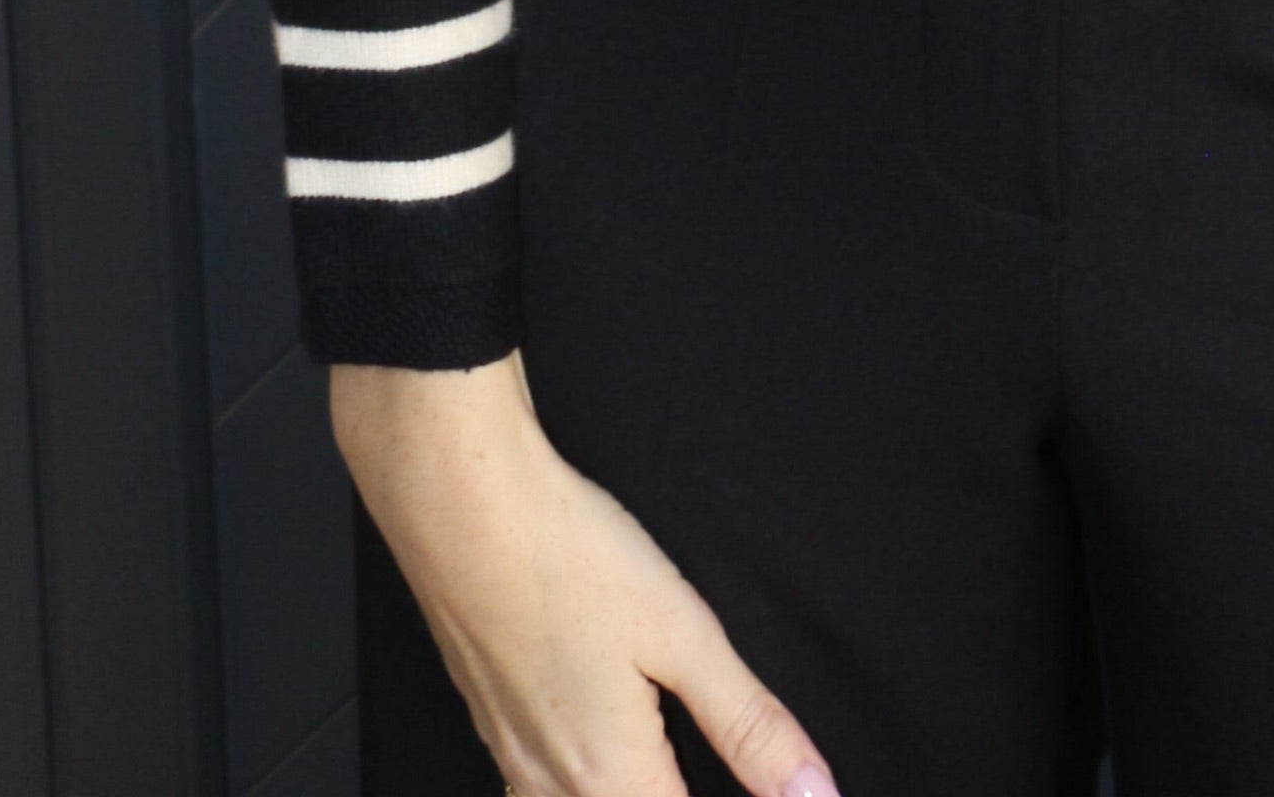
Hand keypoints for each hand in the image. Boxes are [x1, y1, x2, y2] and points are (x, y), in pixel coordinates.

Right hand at [334, 355, 838, 796]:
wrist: (459, 505)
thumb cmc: (567, 558)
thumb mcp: (684, 634)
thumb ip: (750, 725)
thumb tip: (815, 794)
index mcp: (612, 779)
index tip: (771, 794)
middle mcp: (555, 788)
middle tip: (713, 771)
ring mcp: (512, 759)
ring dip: (625, 794)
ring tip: (656, 766)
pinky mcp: (490, 724)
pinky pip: (536, 794)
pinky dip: (579, 789)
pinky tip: (596, 758)